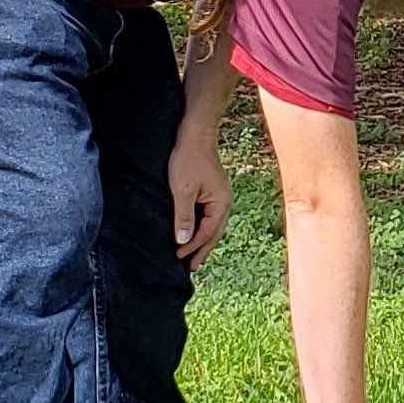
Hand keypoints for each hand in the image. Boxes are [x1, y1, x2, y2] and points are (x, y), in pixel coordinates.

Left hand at [167, 136, 230, 271]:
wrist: (195, 135)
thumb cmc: (188, 160)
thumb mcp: (182, 190)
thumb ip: (183, 217)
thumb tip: (184, 241)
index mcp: (220, 204)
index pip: (207, 232)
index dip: (193, 246)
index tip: (178, 257)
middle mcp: (225, 203)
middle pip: (215, 233)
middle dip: (203, 250)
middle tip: (192, 267)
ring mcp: (220, 197)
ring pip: (213, 226)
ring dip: (204, 241)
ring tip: (195, 256)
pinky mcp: (214, 192)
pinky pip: (210, 217)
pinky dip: (203, 228)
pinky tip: (196, 233)